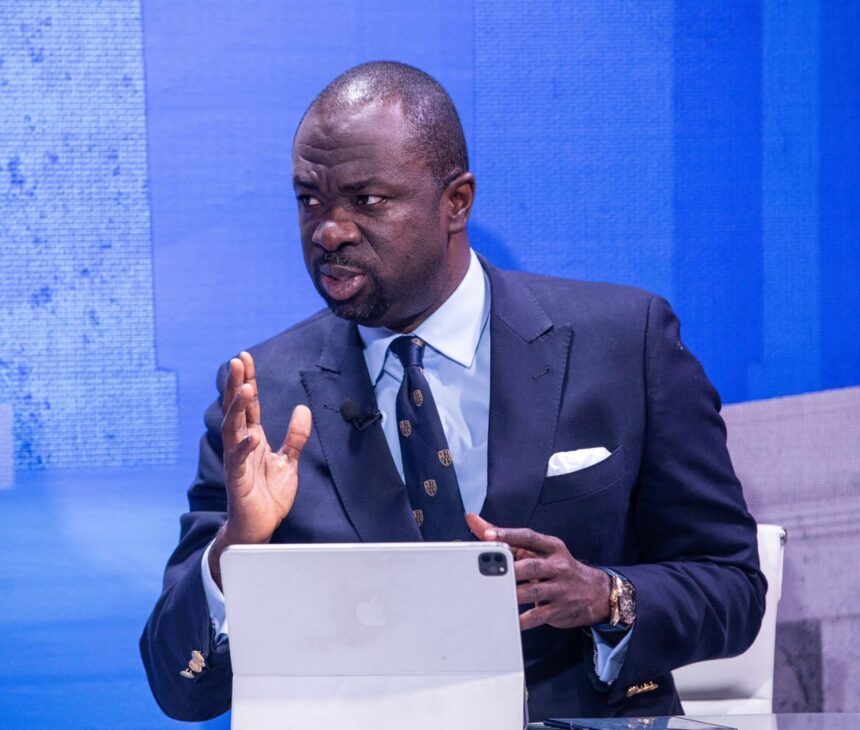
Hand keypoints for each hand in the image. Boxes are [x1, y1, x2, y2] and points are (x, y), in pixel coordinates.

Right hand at [209, 351, 311, 588]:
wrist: (259, 527)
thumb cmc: (267, 496)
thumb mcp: (288, 462)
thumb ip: (294, 437)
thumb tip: (302, 409)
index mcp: (252, 439)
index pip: (249, 404)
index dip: (247, 380)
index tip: (245, 357)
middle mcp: (241, 446)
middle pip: (236, 409)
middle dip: (236, 384)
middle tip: (237, 361)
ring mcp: (237, 462)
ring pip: (233, 430)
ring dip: (237, 408)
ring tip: (244, 388)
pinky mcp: (238, 481)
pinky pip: (239, 461)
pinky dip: (244, 448)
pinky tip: (251, 435)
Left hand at [466, 513, 609, 630]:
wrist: (596, 592)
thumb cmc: (558, 568)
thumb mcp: (540, 550)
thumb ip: (508, 539)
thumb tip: (474, 521)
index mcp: (552, 547)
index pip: (529, 537)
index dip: (508, 535)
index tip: (488, 535)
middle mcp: (557, 566)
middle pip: (531, 566)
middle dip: (511, 569)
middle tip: (491, 572)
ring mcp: (559, 589)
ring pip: (534, 591)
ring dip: (514, 594)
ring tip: (495, 595)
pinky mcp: (558, 610)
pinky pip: (538, 616)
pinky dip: (522, 620)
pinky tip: (509, 621)